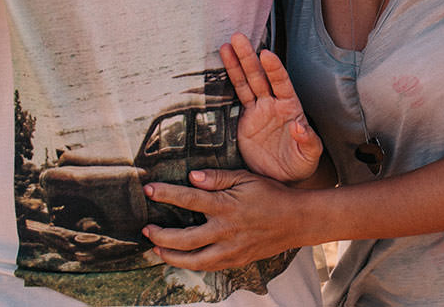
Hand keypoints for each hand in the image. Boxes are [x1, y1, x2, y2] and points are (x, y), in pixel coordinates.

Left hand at [143, 169, 303, 269]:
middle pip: (183, 239)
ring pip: (192, 260)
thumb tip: (192, 176)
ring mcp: (231, 249)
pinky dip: (191, 263)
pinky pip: (208, 267)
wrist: (296, 221)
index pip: (189, 199)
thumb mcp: (246, 178)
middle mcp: (226, 231)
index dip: (166, 194)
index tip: (149, 190)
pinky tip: (182, 257)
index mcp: (227, 206)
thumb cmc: (272, 195)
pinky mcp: (236, 260)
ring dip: (170, 256)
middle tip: (147, 229)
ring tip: (157, 248)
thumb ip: (218, 177)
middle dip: (160, 235)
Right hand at [220, 33, 321, 182]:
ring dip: (237, 64)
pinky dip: (229, 82)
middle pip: (260, 76)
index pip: (282, 84)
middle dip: (250, 57)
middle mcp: (274, 104)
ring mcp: (259, 110)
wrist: (283, 178)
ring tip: (227, 45)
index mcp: (291, 108)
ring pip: (247, 82)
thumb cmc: (300, 164)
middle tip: (239, 37)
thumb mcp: (309, 156)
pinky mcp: (245, 119)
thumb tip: (300, 127)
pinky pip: (236, 96)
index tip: (266, 54)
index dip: (274, 70)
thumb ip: (308, 142)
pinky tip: (223, 66)